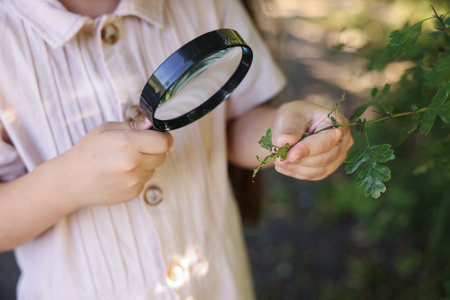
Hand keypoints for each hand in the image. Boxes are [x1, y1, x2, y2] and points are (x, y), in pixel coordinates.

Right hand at [57, 119, 171, 207]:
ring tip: (124, 161)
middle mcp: (133, 164)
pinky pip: (145, 180)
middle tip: (138, 147)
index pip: (164, 142)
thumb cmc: (87, 152)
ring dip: (146, 163)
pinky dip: (138, 175)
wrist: (70, 181)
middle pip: (162, 155)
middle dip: (154, 149)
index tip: (157, 135)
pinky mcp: (133, 193)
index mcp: (127, 144)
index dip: (163, 137)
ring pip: (154, 168)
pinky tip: (121, 173)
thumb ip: (133, 126)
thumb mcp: (106, 129)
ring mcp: (134, 181)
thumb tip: (152, 124)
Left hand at [271, 101, 352, 180]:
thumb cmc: (295, 116)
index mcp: (338, 123)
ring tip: (278, 162)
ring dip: (296, 168)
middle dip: (300, 161)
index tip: (289, 155)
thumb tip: (284, 141)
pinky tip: (283, 167)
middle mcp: (343, 141)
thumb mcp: (291, 116)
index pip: (326, 141)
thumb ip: (290, 128)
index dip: (307, 149)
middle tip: (278, 159)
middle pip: (325, 158)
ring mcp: (338, 156)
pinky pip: (314, 175)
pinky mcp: (328, 168)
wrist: (293, 126)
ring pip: (319, 170)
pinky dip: (297, 173)